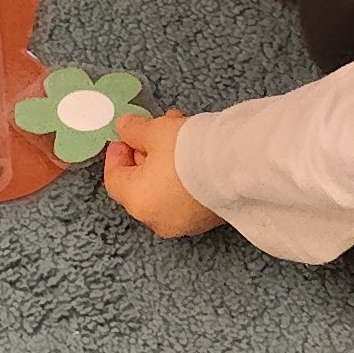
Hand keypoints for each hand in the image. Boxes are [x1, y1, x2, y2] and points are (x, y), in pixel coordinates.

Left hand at [103, 107, 222, 239]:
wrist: (239, 167)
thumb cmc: (187, 151)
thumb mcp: (155, 131)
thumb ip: (134, 130)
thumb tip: (124, 128)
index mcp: (137, 201)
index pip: (114, 179)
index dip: (116, 154)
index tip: (124, 135)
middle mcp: (157, 220)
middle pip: (139, 185)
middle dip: (144, 154)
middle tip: (153, 130)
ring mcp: (184, 224)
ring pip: (164, 190)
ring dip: (165, 163)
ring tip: (179, 133)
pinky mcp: (206, 221)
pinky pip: (185, 197)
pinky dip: (183, 177)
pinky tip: (195, 152)